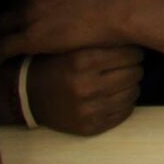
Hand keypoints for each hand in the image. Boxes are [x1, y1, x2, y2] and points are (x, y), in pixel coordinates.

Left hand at [0, 0, 140, 56]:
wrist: (121, 9)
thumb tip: (73, 4)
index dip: (27, 8)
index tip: (31, 19)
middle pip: (12, 10)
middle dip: (14, 22)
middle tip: (19, 36)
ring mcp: (30, 14)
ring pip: (5, 27)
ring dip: (7, 37)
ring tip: (9, 51)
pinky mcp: (31, 37)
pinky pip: (5, 47)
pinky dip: (0, 56)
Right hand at [22, 45, 143, 136]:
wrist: (27, 96)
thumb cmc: (55, 65)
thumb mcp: (73, 46)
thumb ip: (101, 40)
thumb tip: (136, 36)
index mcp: (82, 61)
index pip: (131, 54)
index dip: (133, 51)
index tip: (128, 52)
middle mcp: (86, 86)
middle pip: (135, 73)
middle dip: (133, 68)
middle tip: (124, 67)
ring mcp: (88, 110)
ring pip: (133, 93)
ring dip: (130, 86)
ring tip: (119, 81)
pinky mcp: (90, 127)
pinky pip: (125, 112)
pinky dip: (124, 103)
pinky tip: (112, 96)